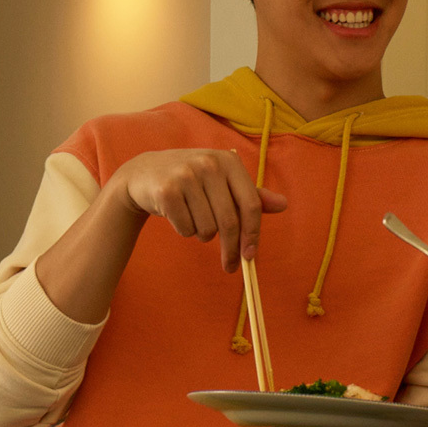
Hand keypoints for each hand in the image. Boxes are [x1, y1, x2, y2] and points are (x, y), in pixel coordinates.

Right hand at [107, 149, 288, 272]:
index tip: (251, 256)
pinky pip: (186, 229)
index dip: (253, 234)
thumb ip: (250, 194)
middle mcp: (209, 164)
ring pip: (207, 229)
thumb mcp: (222, 182)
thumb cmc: (191, 181)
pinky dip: (185, 231)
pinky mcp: (166, 191)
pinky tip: (177, 215)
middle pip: (230, 222)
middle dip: (231, 250)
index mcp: (229, 161)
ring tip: (194, 219)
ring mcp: (186, 175)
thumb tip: (283, 205)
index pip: (251, 205)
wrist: (144, 173)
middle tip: (230, 266)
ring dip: (203, 235)